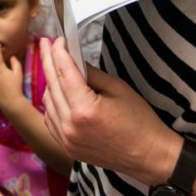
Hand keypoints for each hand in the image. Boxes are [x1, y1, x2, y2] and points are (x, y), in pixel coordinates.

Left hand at [39, 37, 180, 184]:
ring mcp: (66, 140)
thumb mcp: (118, 88)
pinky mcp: (67, 148)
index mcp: (84, 110)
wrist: (149, 156)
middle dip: (48, 62)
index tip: (58, 39)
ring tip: (55, 67)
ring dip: (50, 83)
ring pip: (48, 103)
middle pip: (52, 86)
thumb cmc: (139, 121)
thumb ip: (92, 73)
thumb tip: (74, 61)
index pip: (64, 73)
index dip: (59, 52)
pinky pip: (50, 120)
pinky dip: (52, 104)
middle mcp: (70, 126)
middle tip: (45, 44)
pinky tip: (58, 93)